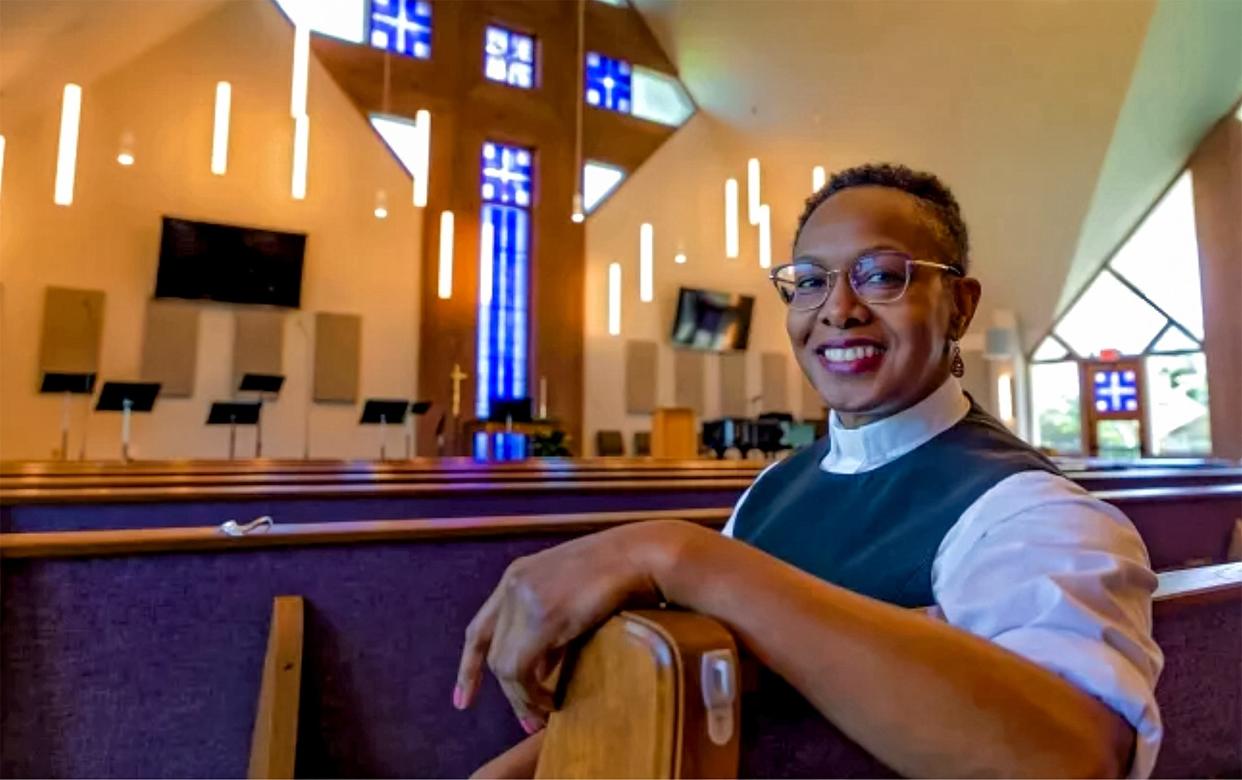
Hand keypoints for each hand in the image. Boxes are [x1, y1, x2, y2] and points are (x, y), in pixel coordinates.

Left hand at [453, 520, 683, 730]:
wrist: (643, 555)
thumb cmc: (620, 573)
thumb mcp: (572, 595)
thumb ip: (550, 625)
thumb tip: (541, 669)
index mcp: (517, 574)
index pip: (479, 627)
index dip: (468, 667)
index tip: (463, 700)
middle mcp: (513, 584)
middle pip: (491, 652)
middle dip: (507, 693)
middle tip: (527, 720)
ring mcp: (525, 599)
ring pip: (503, 665)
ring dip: (521, 698)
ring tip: (543, 716)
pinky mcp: (543, 617)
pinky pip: (521, 668)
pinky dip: (532, 693)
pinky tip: (552, 702)